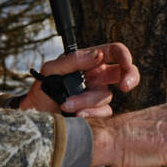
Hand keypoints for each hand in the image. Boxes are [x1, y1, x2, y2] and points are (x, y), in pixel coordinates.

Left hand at [20, 43, 138, 116]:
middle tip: (126, 86)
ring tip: (67, 103)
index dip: (124, 55)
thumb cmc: (42, 88)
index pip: (114, 52)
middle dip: (131, 77)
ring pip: (106, 96)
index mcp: (90, 61)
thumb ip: (74, 60)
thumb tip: (98, 55)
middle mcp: (97, 76)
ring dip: (87, 100)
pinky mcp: (95, 112)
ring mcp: (96, 94)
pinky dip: (90, 113)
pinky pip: (104, 112)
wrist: (35, 115)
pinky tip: (75, 114)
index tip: (126, 64)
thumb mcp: (52, 69)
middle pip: (125, 72)